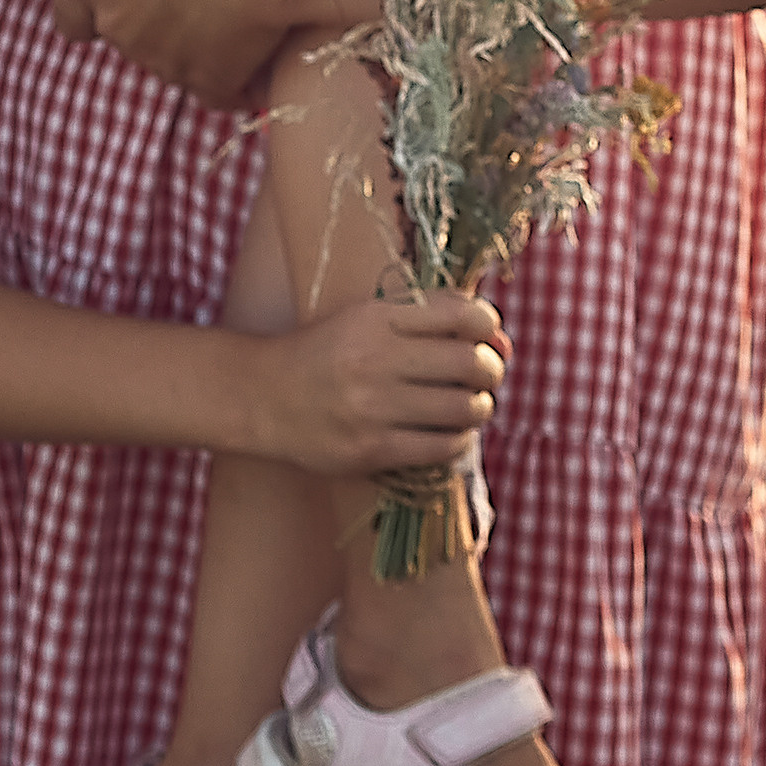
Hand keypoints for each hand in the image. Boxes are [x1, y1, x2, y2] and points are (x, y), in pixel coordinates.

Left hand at [6, 0, 384, 97]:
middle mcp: (117, 26)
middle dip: (147, 11)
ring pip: (168, 57)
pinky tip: (252, 20)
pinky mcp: (210, 81)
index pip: (69, 11)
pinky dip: (230, 62)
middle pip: (122, 32)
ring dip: (189, 34)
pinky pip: (215, 80)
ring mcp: (163, 59)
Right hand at [249, 289, 506, 475]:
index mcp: (375, 317)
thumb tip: (499, 339)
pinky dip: (460, 439)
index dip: (488, 323)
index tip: (486, 333)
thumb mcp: (365, 316)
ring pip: (464, 408)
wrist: (265, 397)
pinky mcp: (372, 450)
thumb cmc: (325, 351)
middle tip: (485, 373)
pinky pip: (443, 447)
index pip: (460, 314)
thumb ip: (427, 318)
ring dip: (480, 406)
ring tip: (470, 404)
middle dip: (491, 368)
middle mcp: (376, 359)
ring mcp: (374, 408)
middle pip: (471, 363)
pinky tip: (451, 432)